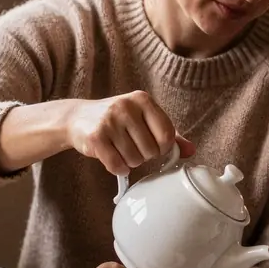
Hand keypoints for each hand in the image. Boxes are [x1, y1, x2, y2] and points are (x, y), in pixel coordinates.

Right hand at [65, 90, 194, 176]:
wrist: (77, 118)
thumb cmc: (116, 121)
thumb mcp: (143, 120)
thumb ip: (168, 134)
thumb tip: (191, 151)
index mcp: (142, 99)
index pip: (166, 134)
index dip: (162, 148)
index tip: (153, 146)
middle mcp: (126, 106)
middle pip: (151, 150)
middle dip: (143, 156)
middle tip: (130, 146)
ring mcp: (109, 121)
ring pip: (134, 160)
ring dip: (129, 162)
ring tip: (119, 149)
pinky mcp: (95, 137)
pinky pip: (117, 165)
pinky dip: (117, 168)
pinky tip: (111, 158)